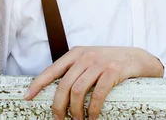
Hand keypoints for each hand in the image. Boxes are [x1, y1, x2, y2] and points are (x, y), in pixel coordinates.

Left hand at [24, 46, 163, 119]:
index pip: (52, 70)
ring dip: (75, 110)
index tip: (27, 97)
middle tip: (59, 119)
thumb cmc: (110, 62)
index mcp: (77, 53)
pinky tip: (92, 116)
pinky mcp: (113, 71)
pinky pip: (97, 94)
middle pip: (64, 85)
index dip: (38, 84)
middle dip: (58, 106)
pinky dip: (92, 109)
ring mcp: (100, 63)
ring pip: (77, 91)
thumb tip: (56, 91)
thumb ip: (75, 69)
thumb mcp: (91, 60)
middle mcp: (86, 56)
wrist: (137, 58)